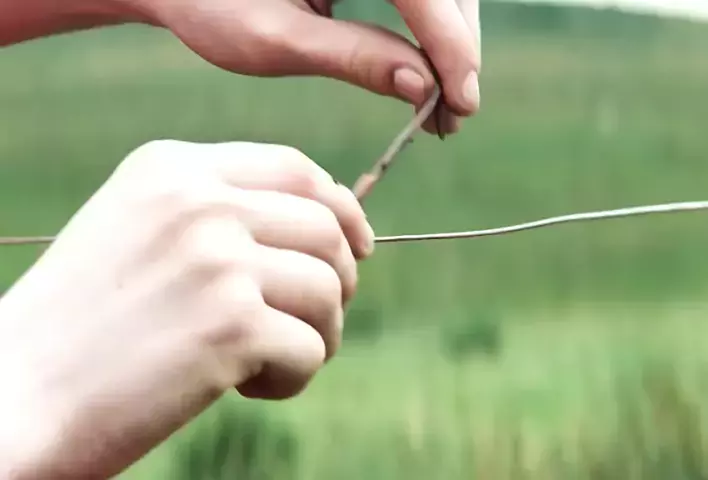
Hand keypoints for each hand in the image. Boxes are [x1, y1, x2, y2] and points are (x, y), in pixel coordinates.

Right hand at [0, 140, 372, 477]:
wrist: (18, 394)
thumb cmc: (86, 322)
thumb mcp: (144, 231)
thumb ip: (222, 213)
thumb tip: (327, 221)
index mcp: (175, 168)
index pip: (295, 168)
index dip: (341, 207)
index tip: (356, 247)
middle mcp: (199, 202)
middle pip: (325, 226)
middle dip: (340, 278)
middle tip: (317, 320)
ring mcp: (217, 259)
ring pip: (328, 289)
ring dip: (319, 333)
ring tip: (272, 360)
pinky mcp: (231, 324)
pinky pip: (310, 348)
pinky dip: (294, 376)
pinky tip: (248, 387)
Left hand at [130, 0, 480, 136]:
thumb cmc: (210, 4)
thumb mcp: (276, 40)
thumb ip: (353, 58)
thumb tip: (423, 88)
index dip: (450, 48)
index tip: (461, 104)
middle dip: (458, 48)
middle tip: (454, 113)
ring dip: (451, 40)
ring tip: (441, 101)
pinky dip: (432, 26)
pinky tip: (426, 67)